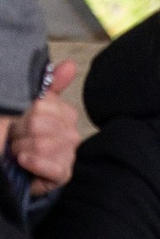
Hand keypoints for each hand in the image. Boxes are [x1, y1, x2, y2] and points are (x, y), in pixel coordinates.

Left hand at [5, 66, 78, 191]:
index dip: (25, 113)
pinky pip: (51, 166)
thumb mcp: (30, 105)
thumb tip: (71, 64)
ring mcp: (69, 155)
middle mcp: (71, 134)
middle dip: (21, 133)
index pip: (43, 105)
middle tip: (17, 138)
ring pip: (43, 145)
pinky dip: (33, 163)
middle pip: (40, 125)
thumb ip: (50, 84)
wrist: (9, 163)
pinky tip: (25, 162)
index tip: (20, 121)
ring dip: (22, 149)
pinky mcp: (64, 174)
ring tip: (19, 153)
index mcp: (64, 113)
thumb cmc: (19, 134)